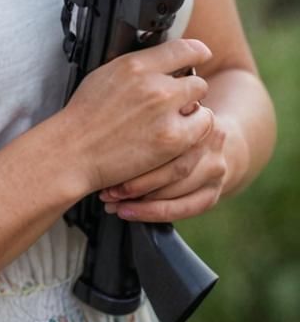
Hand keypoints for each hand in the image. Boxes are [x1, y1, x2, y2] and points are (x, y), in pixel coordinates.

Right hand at [60, 37, 214, 197]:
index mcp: (136, 65)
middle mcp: (155, 86)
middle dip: (189, 90)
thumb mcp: (107, 73)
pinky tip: (178, 134)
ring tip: (175, 120)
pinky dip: (194, 131)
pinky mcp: (173, 140)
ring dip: (193, 111)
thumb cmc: (85, 115)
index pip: (183, 49)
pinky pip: (201, 128)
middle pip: (197, 80)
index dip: (197, 52)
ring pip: (202, 104)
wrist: (75, 150)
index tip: (201, 54)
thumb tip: (160, 61)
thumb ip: (138, 66)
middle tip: (177, 101)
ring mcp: (166, 113)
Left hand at [98, 107, 228, 221]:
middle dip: (135, 183)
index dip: (138, 155)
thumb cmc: (173, 121)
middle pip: (173, 168)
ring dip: (141, 202)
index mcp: (199, 117)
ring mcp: (216, 169)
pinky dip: (153, 213)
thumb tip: (106, 119)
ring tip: (112, 203)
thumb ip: (149, 113)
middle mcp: (212, 142)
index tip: (107, 162)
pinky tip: (129, 212)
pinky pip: (184, 209)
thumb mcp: (166, 109)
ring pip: (176, 191)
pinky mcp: (213, 193)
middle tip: (106, 190)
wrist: (211, 138)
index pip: (169, 139)